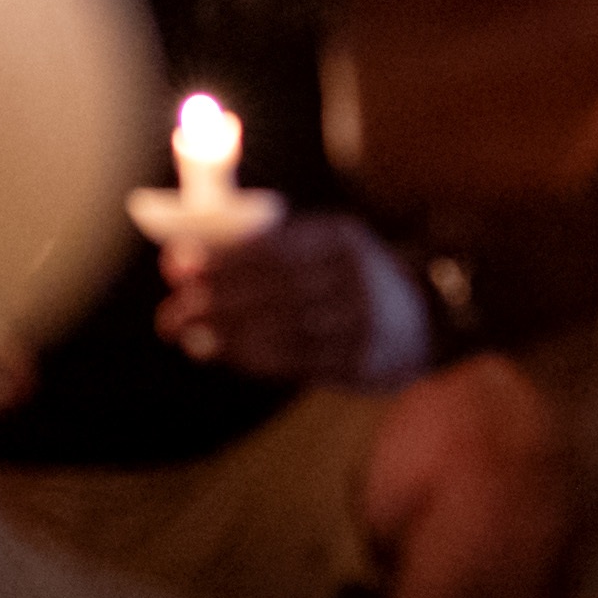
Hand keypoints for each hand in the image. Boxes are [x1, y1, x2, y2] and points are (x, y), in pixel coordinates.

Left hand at [158, 209, 433, 387]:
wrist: (427, 315)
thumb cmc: (350, 274)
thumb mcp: (319, 244)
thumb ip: (260, 247)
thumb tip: (181, 258)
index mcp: (340, 237)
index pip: (272, 247)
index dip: (221, 260)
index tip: (178, 267)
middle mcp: (355, 277)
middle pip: (273, 289)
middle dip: (214, 301)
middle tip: (171, 314)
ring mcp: (362, 322)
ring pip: (282, 329)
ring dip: (227, 333)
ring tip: (188, 335)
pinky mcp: (362, 360)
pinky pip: (298, 360)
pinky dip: (255, 357)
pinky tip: (226, 352)